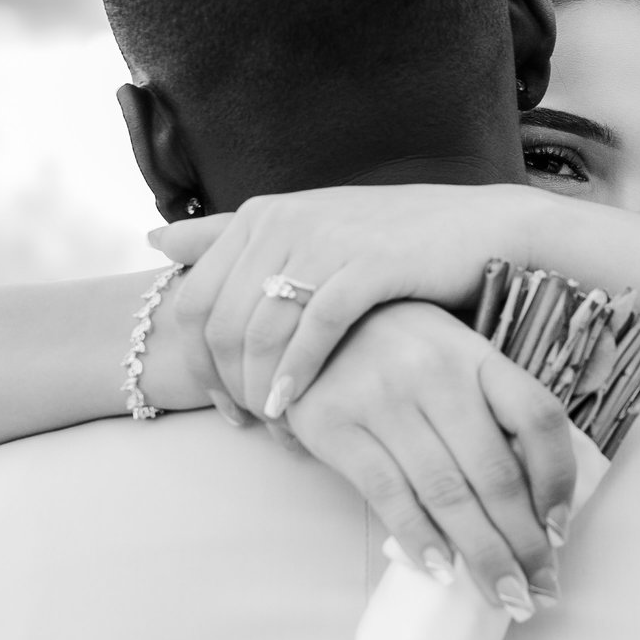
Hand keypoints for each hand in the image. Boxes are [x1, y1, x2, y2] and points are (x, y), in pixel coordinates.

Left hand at [149, 184, 533, 421]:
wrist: (483, 230)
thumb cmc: (395, 242)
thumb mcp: (307, 230)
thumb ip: (231, 236)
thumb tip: (156, 240)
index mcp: (261, 214)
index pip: (193, 299)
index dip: (197, 363)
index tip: (225, 405)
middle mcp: (283, 220)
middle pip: (218, 322)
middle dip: (225, 384)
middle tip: (249, 424)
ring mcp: (325, 239)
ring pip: (259, 330)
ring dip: (259, 388)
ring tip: (275, 424)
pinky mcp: (367, 264)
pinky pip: (312, 329)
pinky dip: (298, 374)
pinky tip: (297, 407)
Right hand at [281, 300, 577, 618]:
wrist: (306, 323)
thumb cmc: (400, 350)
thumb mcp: (453, 358)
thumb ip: (489, 411)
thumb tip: (537, 501)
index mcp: (477, 355)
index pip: (537, 417)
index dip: (557, 480)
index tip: (562, 533)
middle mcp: (435, 372)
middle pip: (494, 471)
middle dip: (523, 542)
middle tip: (539, 593)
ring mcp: (383, 398)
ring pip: (446, 492)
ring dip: (481, 554)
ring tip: (503, 596)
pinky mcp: (336, 425)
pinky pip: (388, 493)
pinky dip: (419, 538)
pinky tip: (441, 571)